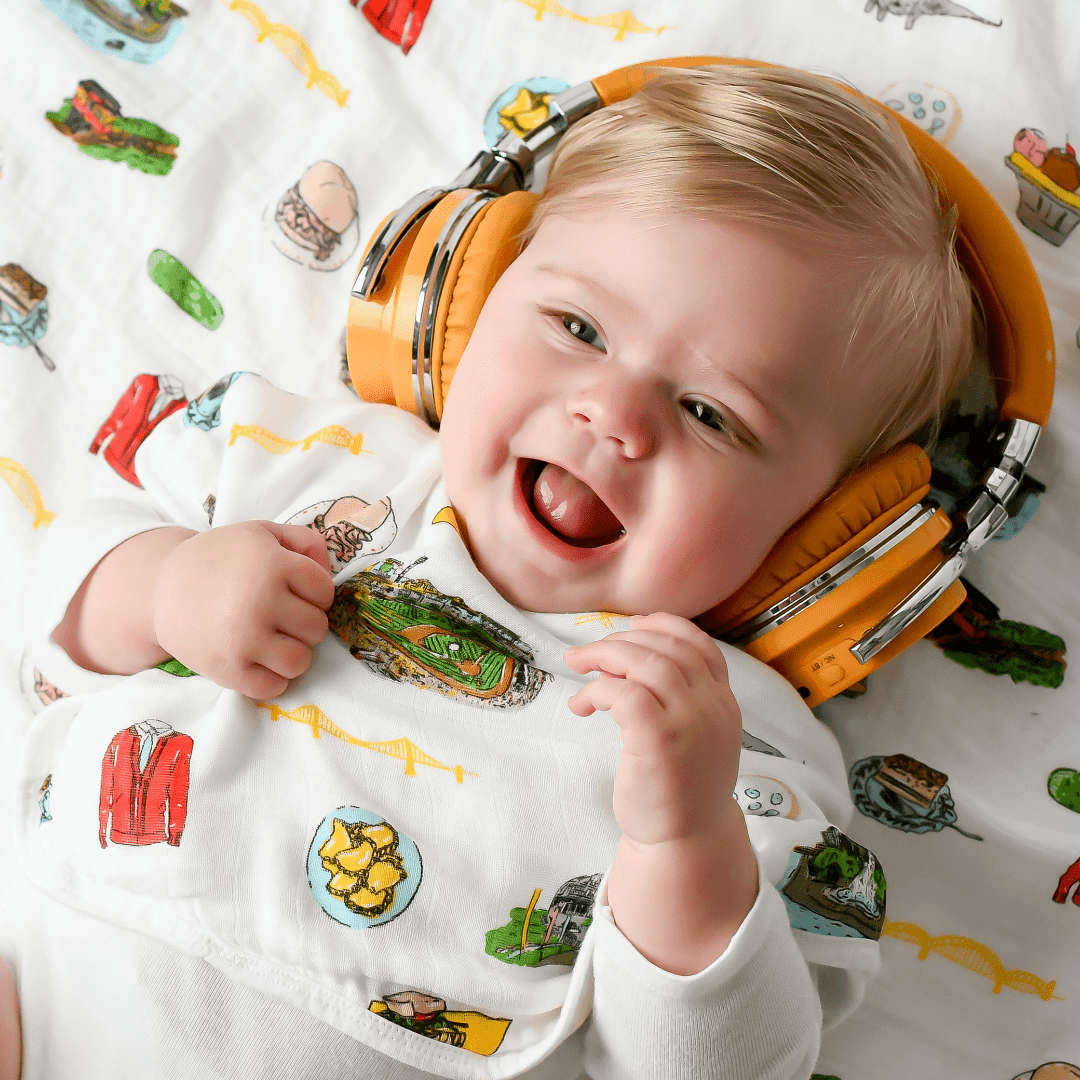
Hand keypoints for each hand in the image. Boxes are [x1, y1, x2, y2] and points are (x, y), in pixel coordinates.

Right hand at [152, 521, 334, 697]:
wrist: (161, 588)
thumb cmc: (222, 559)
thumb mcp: (262, 533)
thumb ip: (306, 541)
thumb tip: (329, 569)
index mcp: (272, 564)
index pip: (324, 592)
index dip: (315, 593)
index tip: (295, 592)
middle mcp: (259, 601)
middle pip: (317, 628)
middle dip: (304, 623)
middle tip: (280, 616)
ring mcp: (243, 638)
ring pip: (301, 661)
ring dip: (292, 653)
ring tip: (274, 640)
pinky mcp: (227, 669)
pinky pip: (274, 687)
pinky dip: (272, 678)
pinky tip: (259, 660)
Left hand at [565, 612, 757, 973]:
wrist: (685, 842)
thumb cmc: (678, 788)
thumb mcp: (693, 735)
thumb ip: (680, 699)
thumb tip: (633, 658)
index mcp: (722, 702)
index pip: (699, 644)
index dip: (663, 626)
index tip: (631, 627)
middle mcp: (712, 707)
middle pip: (667, 648)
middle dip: (621, 640)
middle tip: (587, 653)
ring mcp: (689, 723)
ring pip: (647, 663)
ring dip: (604, 656)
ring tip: (577, 665)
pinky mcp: (659, 742)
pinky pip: (626, 695)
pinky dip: (598, 690)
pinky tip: (582, 705)